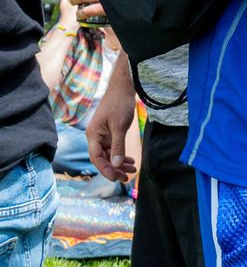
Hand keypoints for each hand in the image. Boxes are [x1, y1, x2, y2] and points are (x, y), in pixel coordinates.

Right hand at [86, 62, 136, 182]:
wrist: (123, 88)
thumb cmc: (119, 104)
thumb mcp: (119, 126)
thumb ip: (118, 145)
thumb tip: (116, 165)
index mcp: (93, 135)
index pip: (96, 158)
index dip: (105, 169)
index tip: (116, 178)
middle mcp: (95, 137)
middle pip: (103, 158)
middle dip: (114, 169)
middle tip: (127, 178)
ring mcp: (103, 135)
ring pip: (110, 154)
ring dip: (120, 163)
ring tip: (133, 170)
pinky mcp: (111, 132)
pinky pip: (114, 148)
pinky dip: (122, 154)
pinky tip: (130, 160)